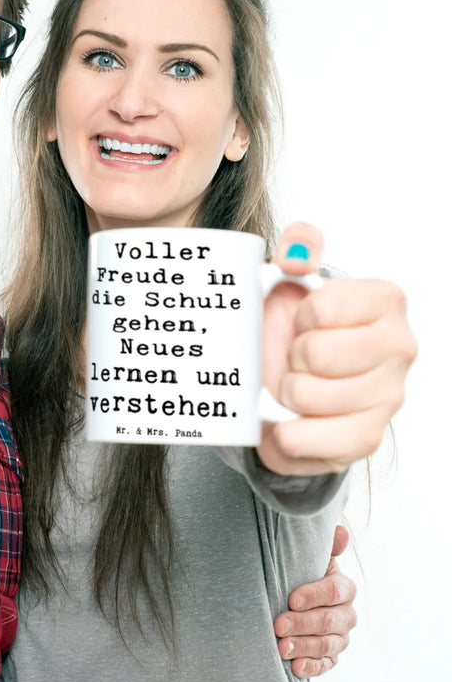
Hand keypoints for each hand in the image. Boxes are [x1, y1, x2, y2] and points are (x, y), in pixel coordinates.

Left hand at [257, 222, 415, 474]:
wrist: (282, 385)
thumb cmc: (290, 330)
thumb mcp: (287, 281)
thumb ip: (298, 251)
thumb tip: (300, 243)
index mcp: (384, 301)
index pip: (324, 308)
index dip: (299, 317)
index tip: (303, 321)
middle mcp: (399, 347)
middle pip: (317, 354)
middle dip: (291, 357)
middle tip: (297, 358)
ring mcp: (389, 395)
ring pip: (308, 396)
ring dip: (286, 393)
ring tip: (294, 385)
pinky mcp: (367, 438)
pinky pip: (314, 439)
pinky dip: (289, 433)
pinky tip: (291, 420)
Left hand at [274, 525, 356, 677]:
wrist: (292, 599)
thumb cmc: (299, 573)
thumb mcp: (309, 558)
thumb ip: (325, 546)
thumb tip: (340, 531)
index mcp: (343, 587)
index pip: (334, 591)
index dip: (314, 595)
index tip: (291, 599)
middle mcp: (347, 614)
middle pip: (330, 621)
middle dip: (303, 624)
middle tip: (278, 625)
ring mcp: (340, 637)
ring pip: (327, 645)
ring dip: (303, 646)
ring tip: (281, 648)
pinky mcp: (331, 657)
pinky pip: (326, 665)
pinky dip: (311, 667)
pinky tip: (295, 667)